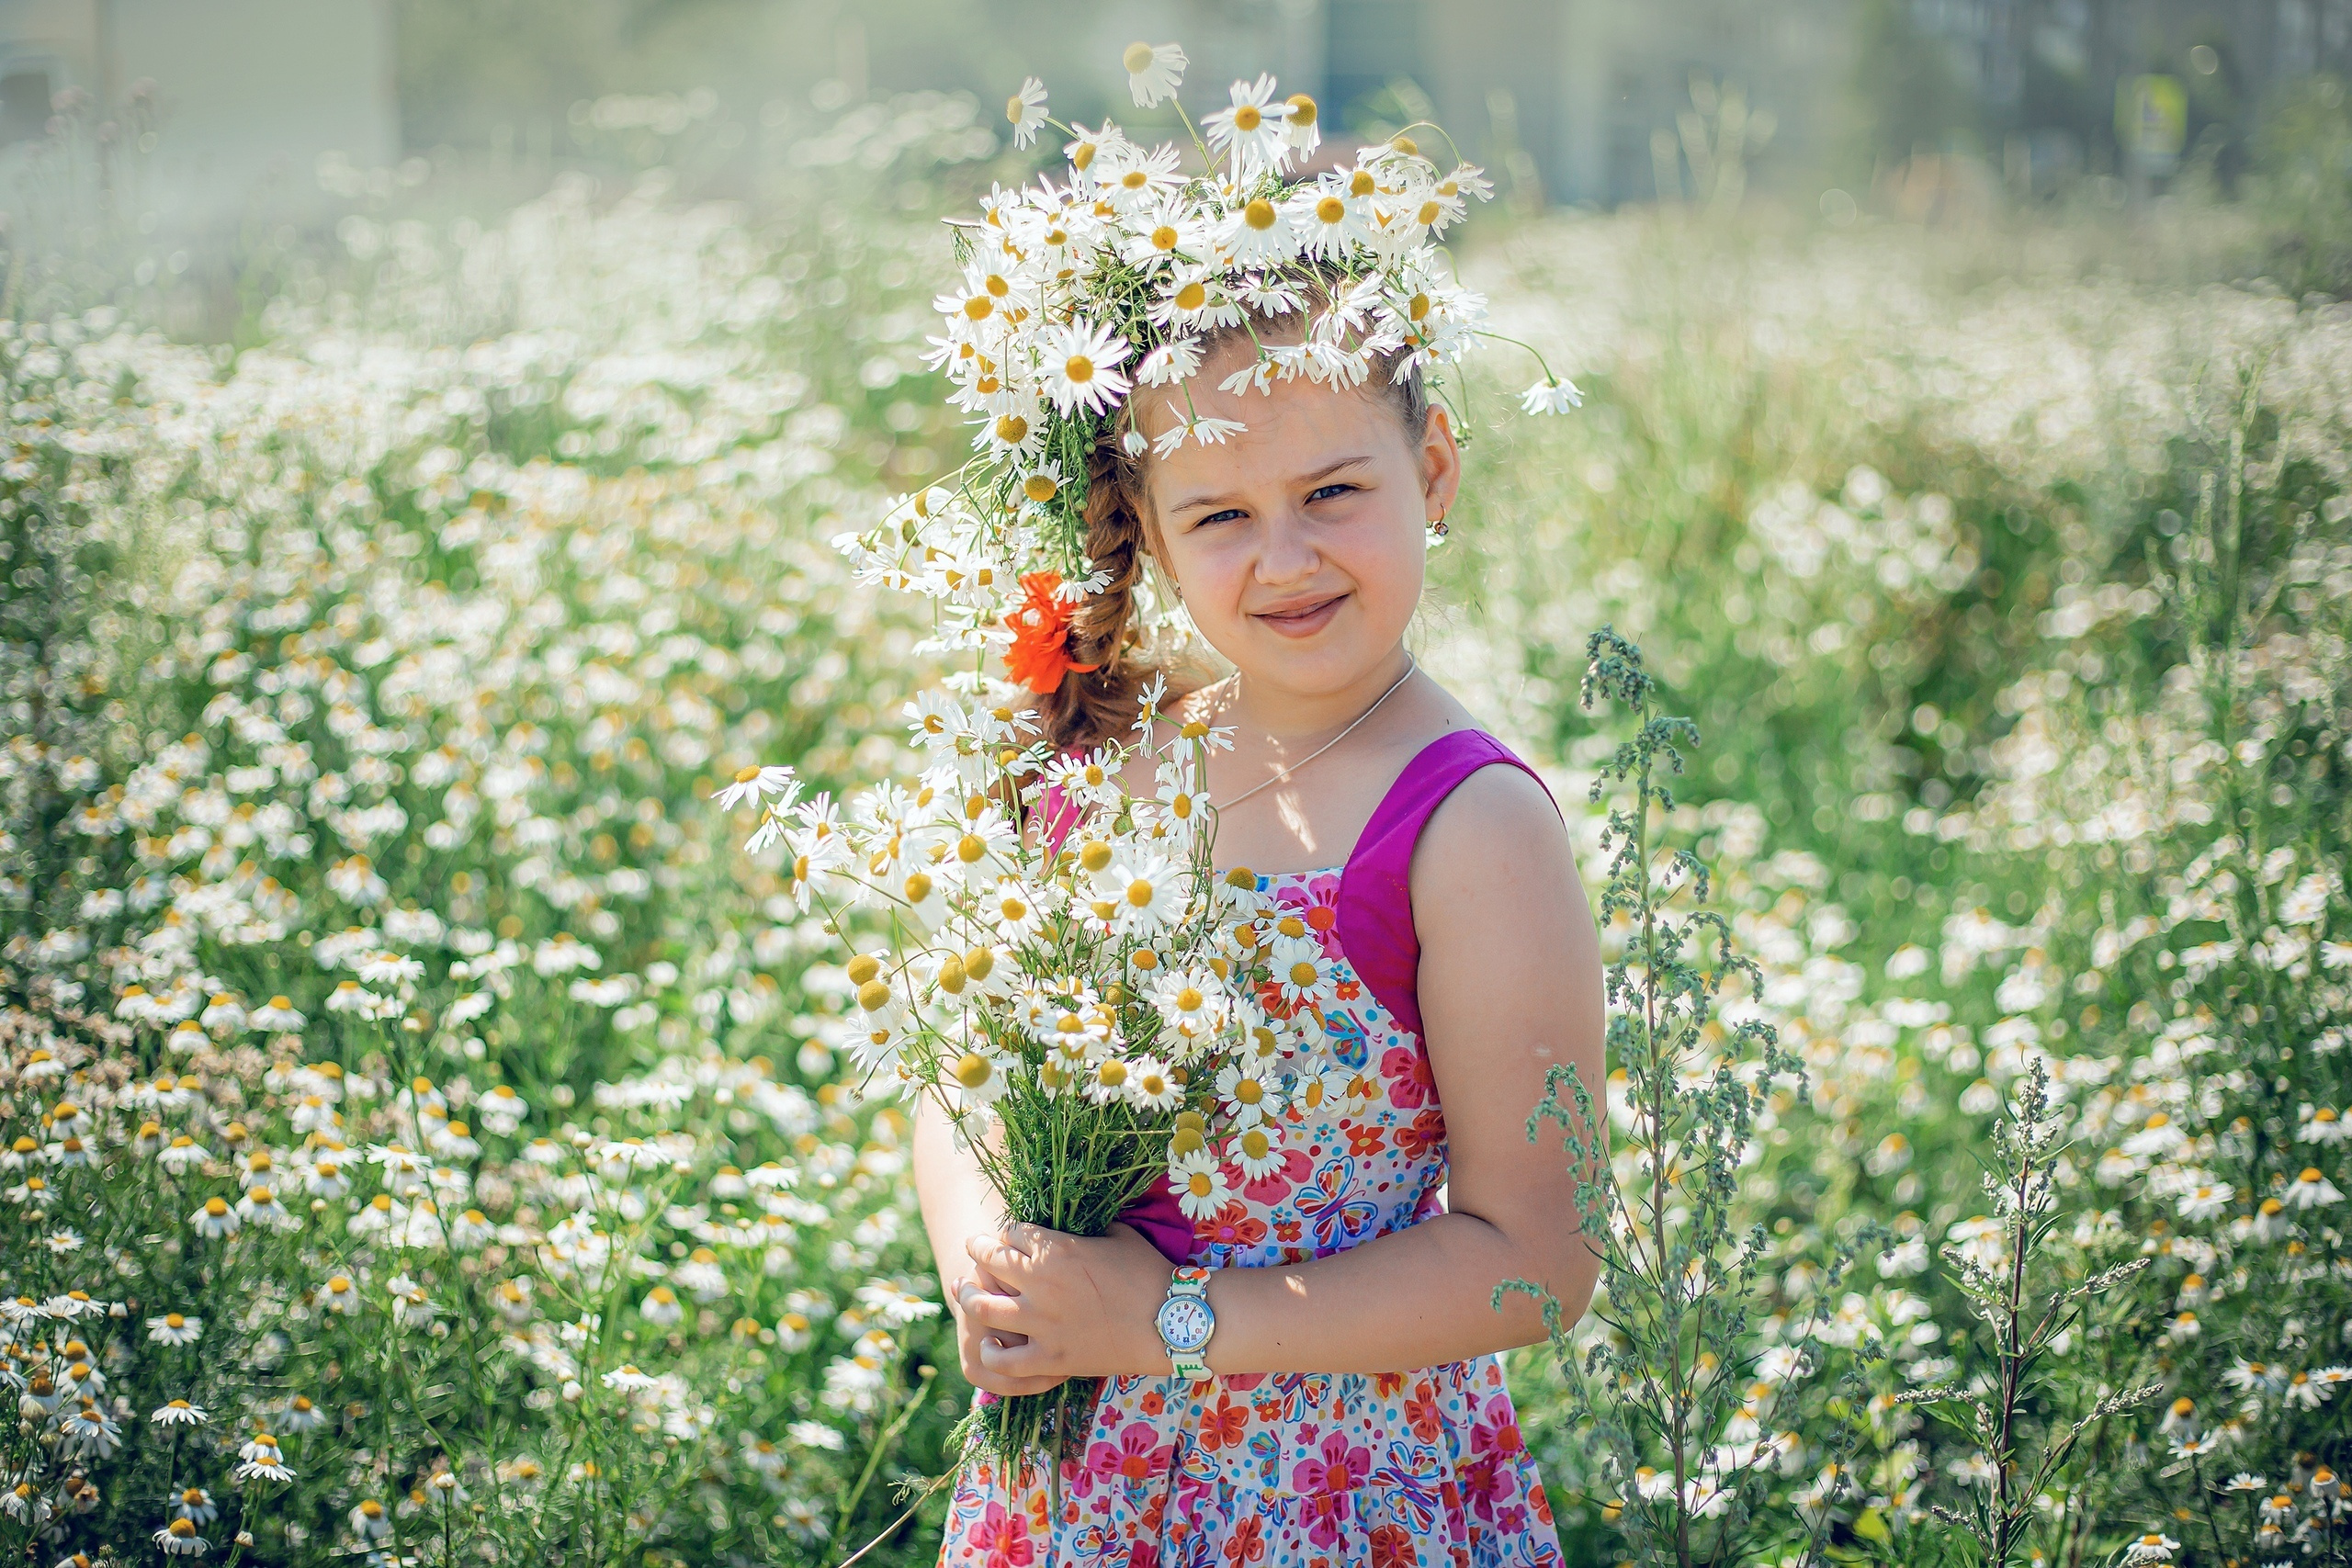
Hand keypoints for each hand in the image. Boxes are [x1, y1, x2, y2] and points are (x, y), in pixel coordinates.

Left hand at [958, 1221, 1173, 1385]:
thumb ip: (1090, 1229)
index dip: (1009, 1231)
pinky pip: (1005, 1359)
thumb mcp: (1119, 1235)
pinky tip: (989, 1342)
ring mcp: (1042, 1324)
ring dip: (970, 1296)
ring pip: (984, 1307)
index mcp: (1056, 1250)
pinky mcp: (1050, 1358)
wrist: (1171, 1322)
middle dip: (978, 1251)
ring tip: (965, 1291)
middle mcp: (1039, 1284)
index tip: (1010, 1234)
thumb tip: (1081, 1221)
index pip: (1012, 1232)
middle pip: (989, 1261)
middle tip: (974, 1249)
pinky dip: (991, 1350)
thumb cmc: (1149, 1273)